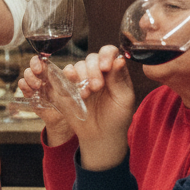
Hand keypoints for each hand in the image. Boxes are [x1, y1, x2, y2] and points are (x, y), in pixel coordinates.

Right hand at [20, 57, 73, 145]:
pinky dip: (24, 86)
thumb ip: (71, 78)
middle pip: (31, 66)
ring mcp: (34, 86)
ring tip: (38, 86)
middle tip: (38, 73)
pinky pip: (22, 87)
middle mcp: (41, 77)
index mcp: (51, 73)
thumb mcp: (72, 89)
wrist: (63, 119)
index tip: (42, 65)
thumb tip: (69, 68)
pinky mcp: (29, 96)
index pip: (41, 61)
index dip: (39, 60)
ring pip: (26, 75)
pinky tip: (31, 91)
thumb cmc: (69, 102)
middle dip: (33, 67)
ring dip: (30, 78)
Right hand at [60, 45, 134, 170]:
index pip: (109, 52)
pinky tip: (72, 85)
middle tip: (96, 87)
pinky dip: (67, 76)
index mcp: (114, 71)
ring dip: (81, 77)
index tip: (105, 67)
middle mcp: (98, 72)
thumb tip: (119, 59)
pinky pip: (65, 74)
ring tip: (86, 95)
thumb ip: (120, 79)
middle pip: (91, 58)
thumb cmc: (117, 118)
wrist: (100, 137)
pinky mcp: (69, 87)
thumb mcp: (124, 100)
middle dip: (93, 71)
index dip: (106, 55)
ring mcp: (82, 78)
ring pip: (78, 65)